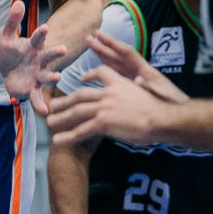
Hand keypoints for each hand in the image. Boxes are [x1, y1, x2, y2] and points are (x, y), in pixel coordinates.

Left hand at [0, 0, 66, 113]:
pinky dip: (41, 104)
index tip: (44, 27)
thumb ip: (12, 21)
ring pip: (48, 76)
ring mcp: (37, 76)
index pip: (38, 38)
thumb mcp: (5, 35)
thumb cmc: (10, 51)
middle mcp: (39, 61)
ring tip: (57, 76)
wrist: (7, 70)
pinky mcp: (32, 89)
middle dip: (55, 53)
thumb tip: (18, 2)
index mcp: (34, 47)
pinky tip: (45, 112)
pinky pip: (38, 97)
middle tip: (62, 49)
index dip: (41, 33)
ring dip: (53, 76)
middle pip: (49, 56)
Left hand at [46, 33, 188, 147]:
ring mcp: (104, 107)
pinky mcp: (103, 122)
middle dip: (65, 101)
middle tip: (53, 105)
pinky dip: (69, 136)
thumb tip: (136, 90)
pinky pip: (82, 130)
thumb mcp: (145, 92)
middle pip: (81, 95)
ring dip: (61, 118)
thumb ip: (133, 91)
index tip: (80, 80)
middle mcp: (108, 92)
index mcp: (119, 83)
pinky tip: (59, 141)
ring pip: (77, 111)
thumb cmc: (160, 109)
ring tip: (50, 124)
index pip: (101, 73)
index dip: (88, 76)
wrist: (162, 117)